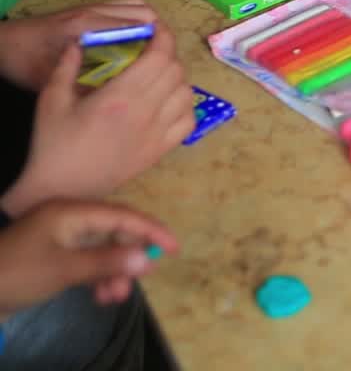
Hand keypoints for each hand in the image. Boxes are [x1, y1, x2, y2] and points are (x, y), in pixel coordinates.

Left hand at [0, 0, 157, 91]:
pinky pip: (130, 5)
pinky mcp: (93, 6)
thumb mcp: (53, 84)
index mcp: (87, 28)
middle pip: (146, 14)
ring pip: (141, 6)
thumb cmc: (27, 64)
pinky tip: (141, 41)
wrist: (5, 44)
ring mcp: (95, 6)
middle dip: (161, 37)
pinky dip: (142, 19)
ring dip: (154, 26)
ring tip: (157, 52)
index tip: (168, 66)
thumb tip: (122, 99)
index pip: (137, 27)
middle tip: (165, 64)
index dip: (159, 44)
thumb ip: (86, 89)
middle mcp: (95, 12)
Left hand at [0, 199, 176, 316]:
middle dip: (129, 258)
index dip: (152, 230)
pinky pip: (88, 260)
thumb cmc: (17, 273)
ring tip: (114, 297)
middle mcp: (69, 219)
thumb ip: (108, 262)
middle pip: (114, 233)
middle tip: (138, 282)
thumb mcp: (65, 269)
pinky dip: (98, 276)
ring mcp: (61, 237)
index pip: (123, 216)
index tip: (175, 248)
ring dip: (114, 272)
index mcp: (72, 212)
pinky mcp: (54, 255)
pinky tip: (101, 296)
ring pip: (102, 250)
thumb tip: (149, 259)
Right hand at [1, 22, 193, 216]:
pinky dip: (185, 106)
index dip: (164, 37)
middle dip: (168, 54)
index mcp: (119, 97)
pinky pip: (188, 121)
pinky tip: (168, 103)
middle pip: (176, 71)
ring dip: (177, 79)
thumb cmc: (53, 143)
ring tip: (159, 76)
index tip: (157, 29)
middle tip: (152, 51)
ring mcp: (157, 134)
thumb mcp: (51, 99)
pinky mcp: (160, 151)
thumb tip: (80, 42)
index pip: (159, 57)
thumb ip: (66, 66)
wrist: (61, 188)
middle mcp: (144, 113)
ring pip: (187, 94)